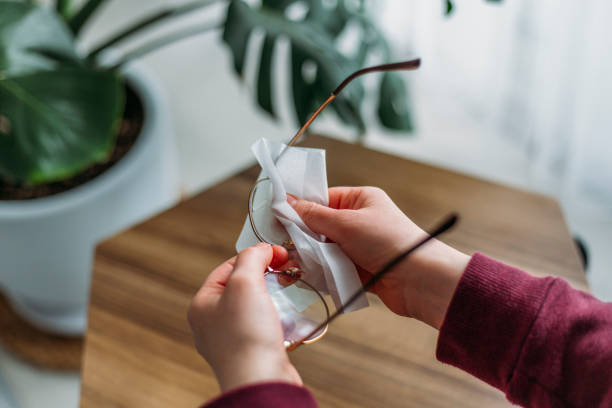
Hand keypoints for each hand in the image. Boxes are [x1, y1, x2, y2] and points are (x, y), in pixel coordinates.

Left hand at [188, 243, 301, 391]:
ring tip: (288, 292)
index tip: (278, 254)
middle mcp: (213, 322)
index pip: (228, 266)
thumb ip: (251, 258)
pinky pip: (266, 326)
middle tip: (285, 270)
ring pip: (256, 305)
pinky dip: (279, 318)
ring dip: (274, 296)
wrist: (261, 381)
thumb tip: (262, 249)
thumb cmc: (245, 339)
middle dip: (266, 275)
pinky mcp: (252, 351)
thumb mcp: (245, 283)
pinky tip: (287, 320)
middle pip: (242, 285)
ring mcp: (231, 338)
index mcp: (202, 304)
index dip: (255, 256)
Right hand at [288, 187, 469, 328]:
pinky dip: (322, 273)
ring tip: (297, 266)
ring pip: (324, 250)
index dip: (300, 209)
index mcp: (360, 200)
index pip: (322, 199)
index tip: (278, 218)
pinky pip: (332, 268)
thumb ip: (314, 215)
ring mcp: (359, 246)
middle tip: (284, 247)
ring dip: (312, 258)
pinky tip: (310, 278)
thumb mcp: (347, 222)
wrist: (419, 280)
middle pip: (319, 227)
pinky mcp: (359, 269)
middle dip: (304, 238)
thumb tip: (287, 202)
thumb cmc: (390, 242)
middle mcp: (359, 221)